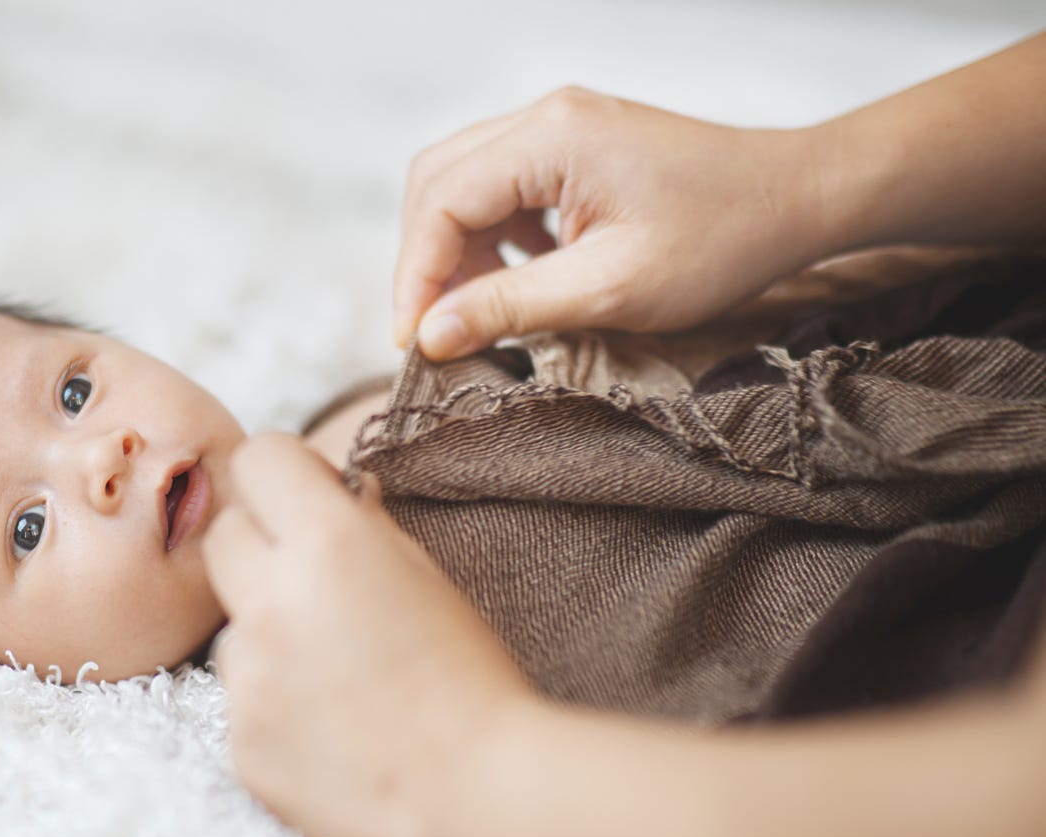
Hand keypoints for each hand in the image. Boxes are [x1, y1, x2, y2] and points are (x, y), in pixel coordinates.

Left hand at [203, 433, 533, 836]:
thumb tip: (331, 494)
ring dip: (267, 634)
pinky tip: (331, 729)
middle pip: (224, 535)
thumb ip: (364, 527)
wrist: (476, 795)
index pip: (260, 459)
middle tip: (315, 581)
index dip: (285, 474)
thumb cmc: (472, 678)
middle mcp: (271, 600)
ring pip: (231, 625)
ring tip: (336, 677)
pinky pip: (240, 698)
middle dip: (262, 545)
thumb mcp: (427, 576)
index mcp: (328, 544)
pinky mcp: (239, 741)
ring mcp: (247, 676)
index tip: (309, 499)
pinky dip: (274, 704)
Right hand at [393, 87, 827, 358]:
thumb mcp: (611, 288)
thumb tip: (430, 335)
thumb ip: (512, 308)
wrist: (798, 199)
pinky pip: (503, 189)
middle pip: (437, 182)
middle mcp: (546, 117)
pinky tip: (521, 282)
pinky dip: (493, 239)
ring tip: (479, 312)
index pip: (441, 201)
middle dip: (425, 261)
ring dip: (457, 251)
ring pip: (463, 184)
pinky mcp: (575, 149)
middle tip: (434, 330)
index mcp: (553, 137)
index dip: (416, 277)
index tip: (414, 342)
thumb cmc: (722, 240)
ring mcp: (560, 128)